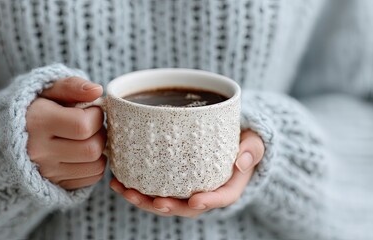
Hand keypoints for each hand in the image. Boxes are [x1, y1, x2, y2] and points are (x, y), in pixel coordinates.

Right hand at [26, 77, 106, 189]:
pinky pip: (92, 178)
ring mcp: (46, 172)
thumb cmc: (35, 107)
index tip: (89, 110)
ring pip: (96, 165)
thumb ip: (72, 85)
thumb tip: (97, 90)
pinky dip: (94, 164)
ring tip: (86, 138)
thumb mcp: (47, 89)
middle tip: (90, 125)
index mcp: (36, 122)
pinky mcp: (55, 185)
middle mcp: (38, 151)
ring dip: (99, 150)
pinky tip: (82, 152)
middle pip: (92, 148)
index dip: (95, 115)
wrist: (6, 137)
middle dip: (99, 133)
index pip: (83, 125)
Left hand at [110, 129, 263, 217]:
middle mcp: (205, 192)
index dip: (208, 202)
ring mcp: (186, 188)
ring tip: (124, 191)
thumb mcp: (254, 141)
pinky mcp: (172, 181)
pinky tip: (118, 181)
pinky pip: (155, 189)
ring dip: (144, 200)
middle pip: (186, 207)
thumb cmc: (243, 139)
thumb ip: (252, 148)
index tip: (195, 201)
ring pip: (166, 201)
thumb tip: (241, 161)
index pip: (220, 198)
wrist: (232, 138)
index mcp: (228, 185)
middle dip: (168, 207)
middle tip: (154, 202)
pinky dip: (136, 188)